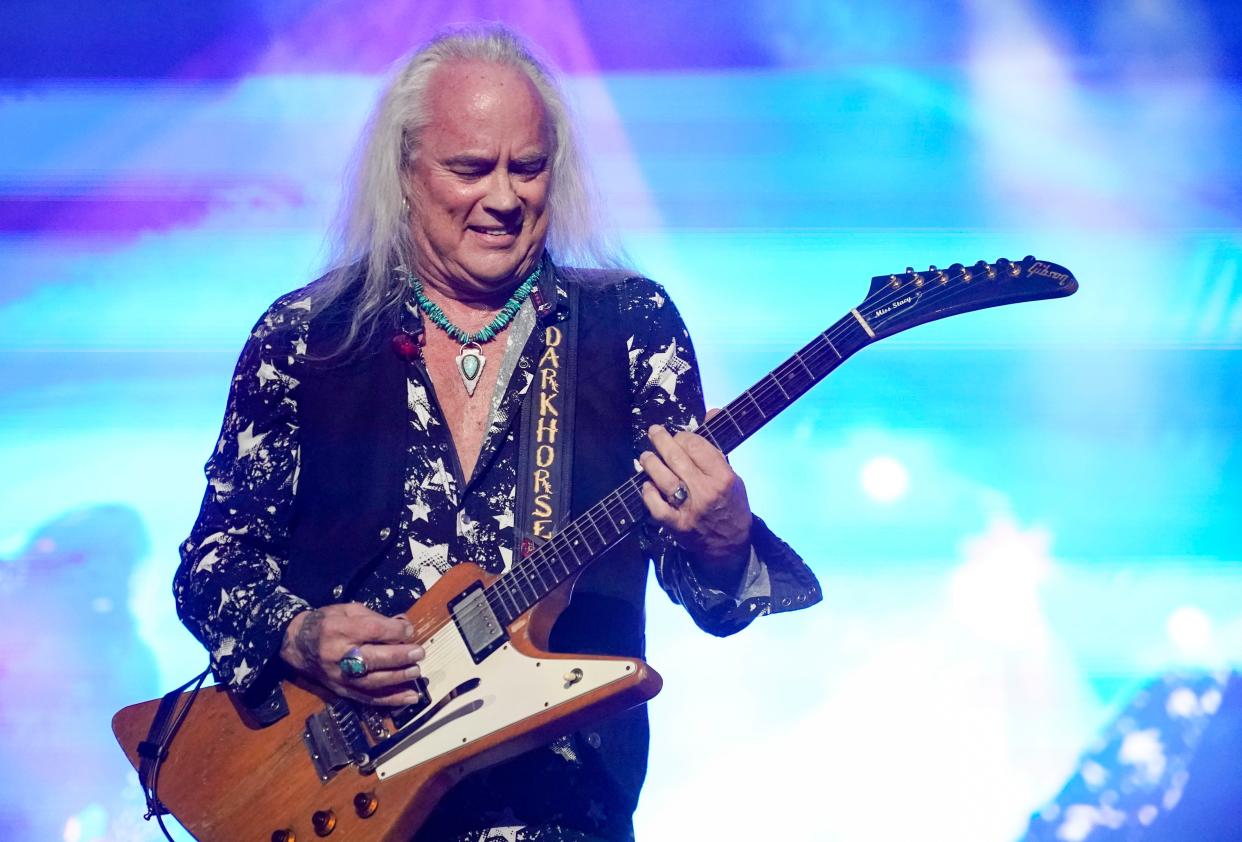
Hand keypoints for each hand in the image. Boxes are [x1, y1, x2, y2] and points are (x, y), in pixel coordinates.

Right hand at [280, 602, 424, 705]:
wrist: (296, 645)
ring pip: (372, 681)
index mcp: (339, 629)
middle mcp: (338, 655)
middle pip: (373, 658)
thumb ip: (375, 618)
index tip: (409, 631)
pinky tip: (410, 697)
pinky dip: (391, 700)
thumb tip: (404, 625)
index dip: (394, 631)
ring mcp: (339, 676)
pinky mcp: (341, 691)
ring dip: (398, 679)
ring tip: (416, 673)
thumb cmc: (326, 623)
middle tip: (419, 653)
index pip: (372, 630)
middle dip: (399, 656)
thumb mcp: (347, 610)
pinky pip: (368, 698)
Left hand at [639, 410, 752, 587]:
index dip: (683, 436)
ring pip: (663, 479)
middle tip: (654, 432)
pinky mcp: (676, 525)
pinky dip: (648, 493)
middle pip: (677, 458)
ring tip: (646, 456)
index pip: (696, 446)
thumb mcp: (733, 475)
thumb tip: (711, 412)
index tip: (678, 435)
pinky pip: (656, 506)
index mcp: (723, 477)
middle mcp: (705, 491)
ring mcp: (689, 509)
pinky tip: (646, 484)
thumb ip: (717, 447)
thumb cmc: (732, 506)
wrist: (730, 545)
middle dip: (661, 441)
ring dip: (651, 463)